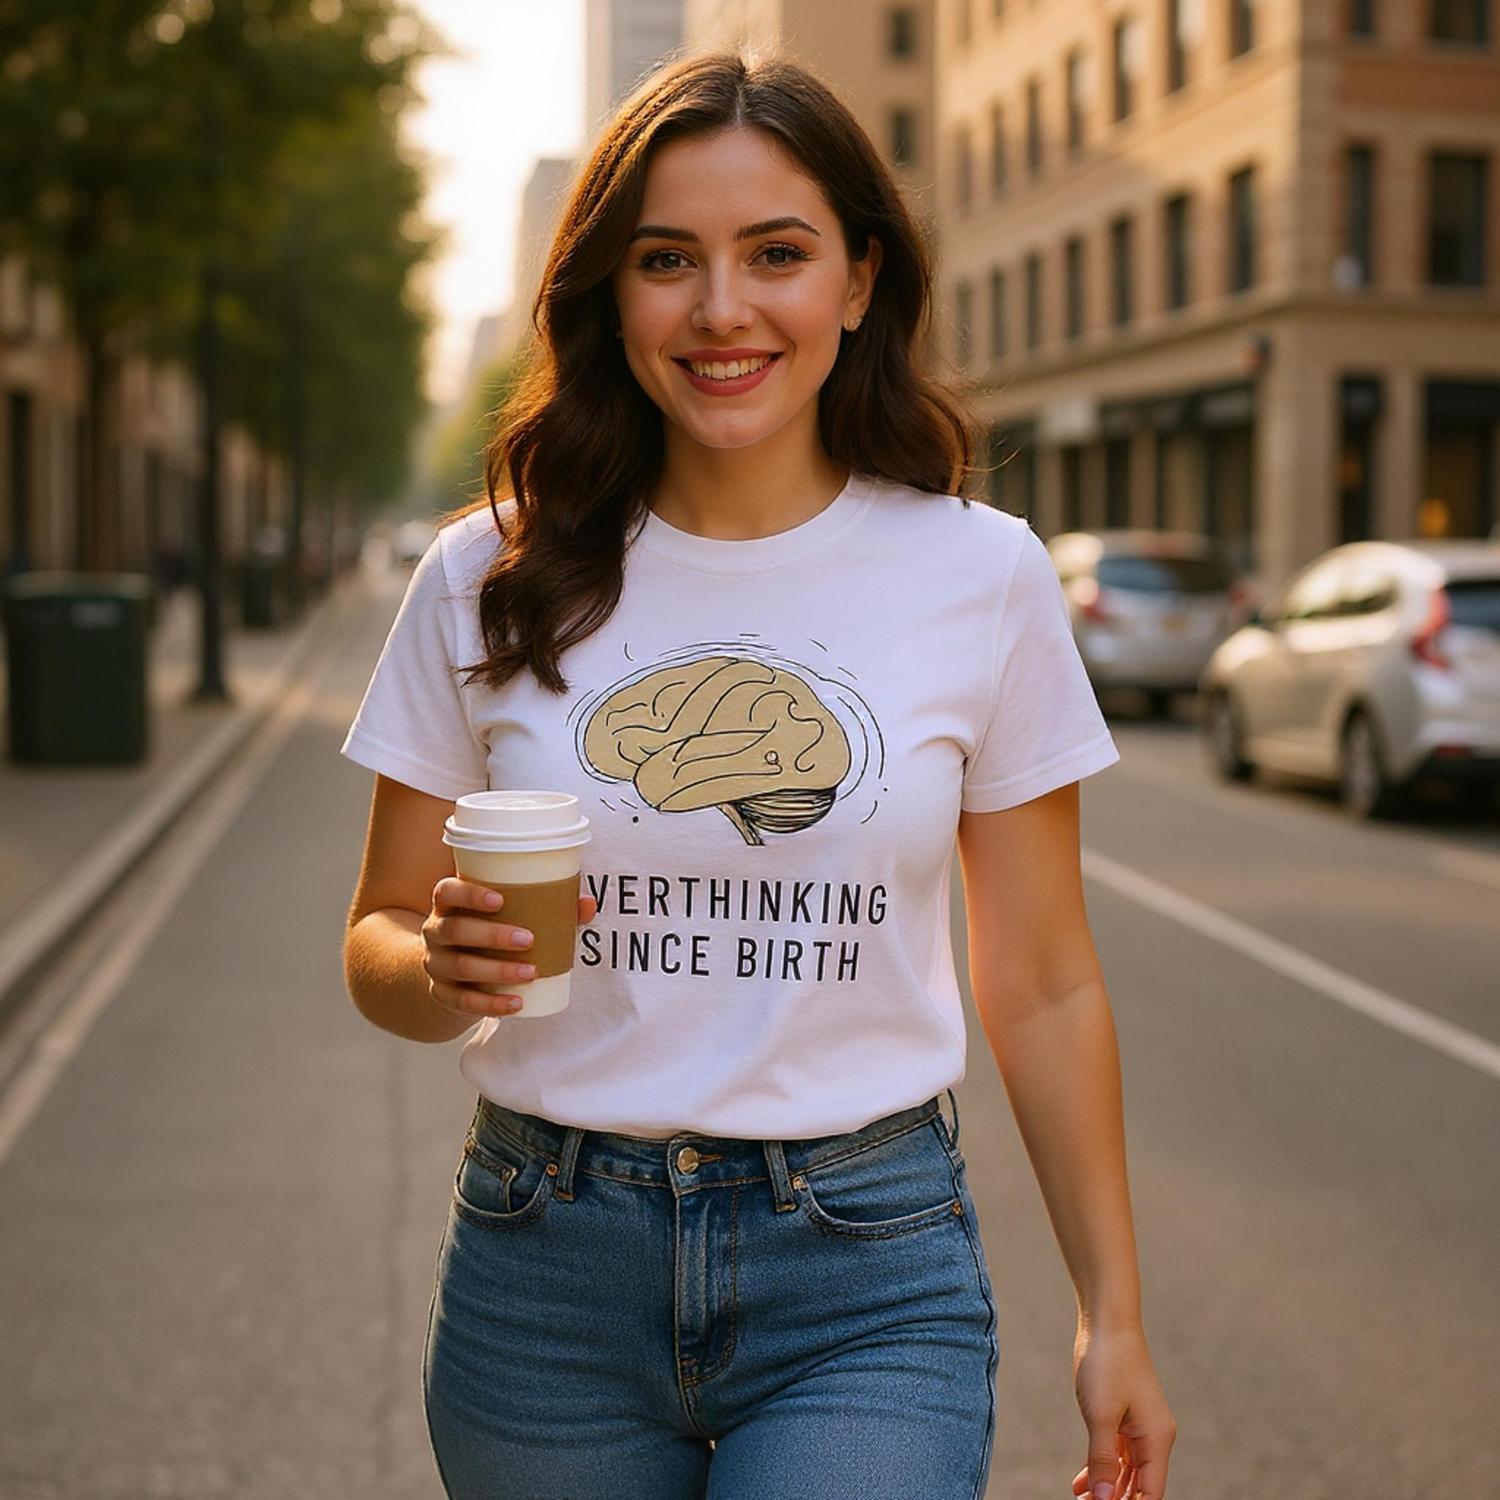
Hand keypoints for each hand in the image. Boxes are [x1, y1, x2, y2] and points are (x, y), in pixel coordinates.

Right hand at [421, 877, 597, 1021]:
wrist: (457, 974)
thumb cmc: (491, 931)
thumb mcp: (511, 916)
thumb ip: (550, 907)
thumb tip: (588, 904)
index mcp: (449, 904)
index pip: (447, 891)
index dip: (469, 894)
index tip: (501, 899)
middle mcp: (436, 931)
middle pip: (455, 930)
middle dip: (492, 935)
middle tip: (529, 940)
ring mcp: (436, 964)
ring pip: (460, 967)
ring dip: (497, 970)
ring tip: (530, 972)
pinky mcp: (442, 994)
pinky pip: (463, 1001)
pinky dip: (491, 1004)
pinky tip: (516, 1003)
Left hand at [1068, 1324, 1175, 1499]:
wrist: (1106, 1320)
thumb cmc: (1106, 1362)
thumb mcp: (1100, 1416)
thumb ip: (1102, 1460)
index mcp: (1156, 1439)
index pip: (1151, 1493)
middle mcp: (1153, 1436)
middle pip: (1140, 1486)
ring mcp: (1139, 1426)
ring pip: (1126, 1471)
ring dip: (1106, 1488)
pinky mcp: (1124, 1415)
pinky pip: (1116, 1452)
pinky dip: (1101, 1468)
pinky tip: (1080, 1484)